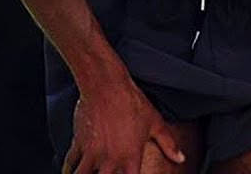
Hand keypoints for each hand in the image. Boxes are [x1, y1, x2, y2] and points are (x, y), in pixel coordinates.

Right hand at [63, 77, 184, 173]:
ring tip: (88, 173)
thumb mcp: (155, 122)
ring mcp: (93, 153)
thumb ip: (169, 144)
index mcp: (130, 158)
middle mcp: (110, 159)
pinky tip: (71, 172)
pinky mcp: (78, 143)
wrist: (106, 85)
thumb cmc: (132, 102)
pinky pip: (70, 164)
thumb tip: (181, 158)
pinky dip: (69, 170)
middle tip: (106, 173)